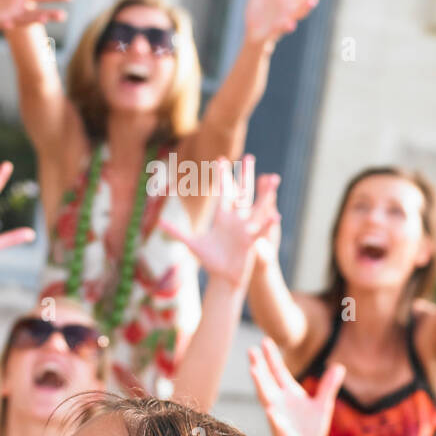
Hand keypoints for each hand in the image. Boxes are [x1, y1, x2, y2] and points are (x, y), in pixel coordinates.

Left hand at [161, 158, 279, 286]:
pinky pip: (261, 231)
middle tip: (249, 157)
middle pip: (242, 193)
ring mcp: (245, 229)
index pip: (224, 192)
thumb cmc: (211, 261)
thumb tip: (160, 223)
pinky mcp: (251, 242)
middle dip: (245, 175)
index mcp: (223, 218)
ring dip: (265, 194)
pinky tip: (275, 214)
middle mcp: (236, 220)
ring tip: (273, 178)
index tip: (221, 159)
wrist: (224, 278)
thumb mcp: (192, 244)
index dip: (222, 176)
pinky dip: (267, 223)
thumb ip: (177, 232)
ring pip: (257, 207)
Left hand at [244, 0, 337, 45]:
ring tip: (313, 0)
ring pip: (297, 14)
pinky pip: (280, 30)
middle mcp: (289, 7)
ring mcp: (283, 20)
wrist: (251, 34)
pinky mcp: (272, 32)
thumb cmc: (259, 11)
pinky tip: (290, 24)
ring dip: (305, 8)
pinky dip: (286, 27)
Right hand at [248, 336, 344, 435]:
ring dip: (259, 384)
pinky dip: (273, 417)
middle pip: (266, 380)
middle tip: (251, 350)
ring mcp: (276, 416)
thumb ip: (328, 386)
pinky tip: (271, 410)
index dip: (272, 357)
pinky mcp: (280, 432)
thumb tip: (339, 366)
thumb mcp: (323, 405)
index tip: (265, 340)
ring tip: (253, 370)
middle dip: (259, 365)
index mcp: (289, 393)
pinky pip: (276, 423)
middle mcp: (278, 401)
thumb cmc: (311, 429)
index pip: (278, 371)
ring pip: (265, 397)